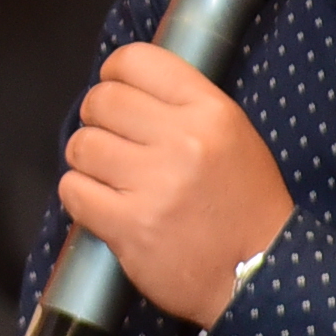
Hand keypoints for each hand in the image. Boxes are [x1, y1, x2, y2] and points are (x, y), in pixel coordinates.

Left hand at [52, 42, 295, 328]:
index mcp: (210, 112)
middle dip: (96, 120)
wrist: (261, 274)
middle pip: (101, 101)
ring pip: (81, 146)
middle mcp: (182, 141)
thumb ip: (184, 105)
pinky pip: (74, 191)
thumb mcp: (233, 136)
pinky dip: (80, 196)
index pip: (136, 61)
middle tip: (111, 141)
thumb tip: (124, 85)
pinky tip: (102, 203)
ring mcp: (155, 185)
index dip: (113, 74)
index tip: (114, 91)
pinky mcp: (130, 226)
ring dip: (87, 161)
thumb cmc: (245, 205)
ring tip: (109, 176)